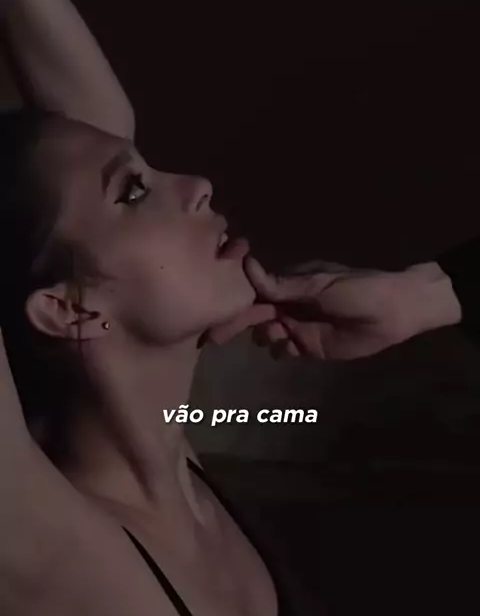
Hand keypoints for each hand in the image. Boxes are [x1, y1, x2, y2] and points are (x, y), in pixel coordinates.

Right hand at [206, 256, 460, 359]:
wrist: (394, 313)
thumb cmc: (359, 289)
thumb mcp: (319, 284)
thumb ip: (282, 284)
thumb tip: (246, 264)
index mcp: (290, 284)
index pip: (254, 292)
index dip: (233, 302)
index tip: (214, 311)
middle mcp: (290, 305)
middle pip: (254, 316)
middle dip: (237, 325)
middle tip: (216, 338)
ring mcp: (299, 327)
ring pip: (266, 335)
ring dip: (264, 336)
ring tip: (278, 334)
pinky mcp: (310, 348)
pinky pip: (285, 351)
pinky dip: (281, 350)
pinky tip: (290, 347)